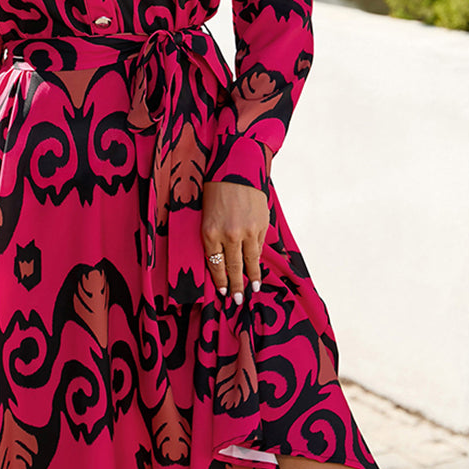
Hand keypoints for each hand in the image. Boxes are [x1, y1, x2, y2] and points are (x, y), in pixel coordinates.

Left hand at [201, 180, 268, 302]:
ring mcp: (248, 231)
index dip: (220, 281)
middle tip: (239, 300)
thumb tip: (222, 257)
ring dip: (252, 277)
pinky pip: (260, 246)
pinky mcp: (261, 225)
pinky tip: (258, 265)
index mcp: (210, 232)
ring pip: (250, 261)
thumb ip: (214, 236)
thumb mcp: (207, 214)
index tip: (224, 292)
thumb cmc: (216, 188)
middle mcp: (229, 235)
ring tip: (254, 289)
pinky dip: (258, 257)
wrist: (237, 167)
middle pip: (233, 268)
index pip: (215, 265)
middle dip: (236, 286)